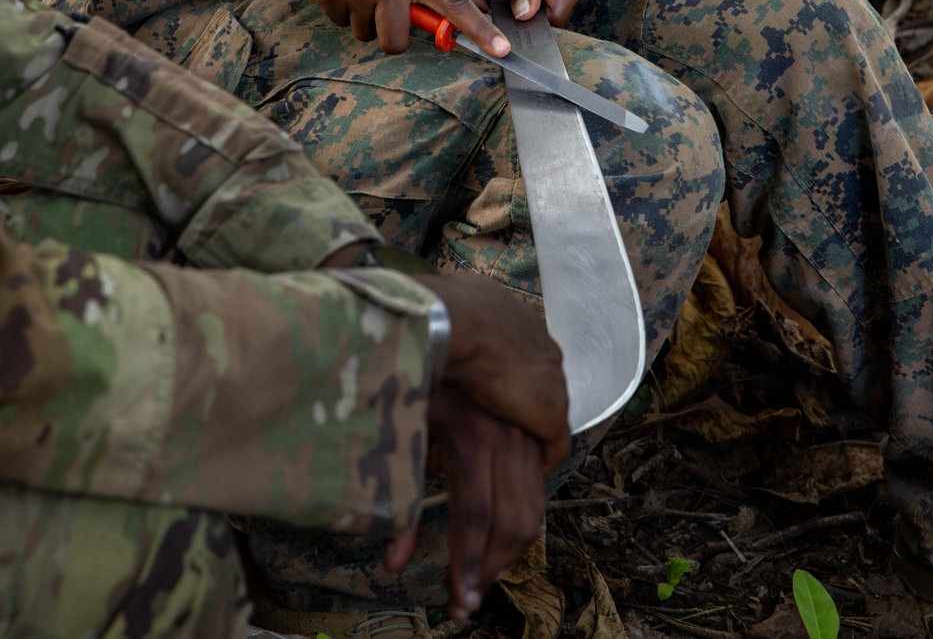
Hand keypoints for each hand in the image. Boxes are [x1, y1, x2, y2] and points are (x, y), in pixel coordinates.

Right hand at [305, 0, 509, 57]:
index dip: (478, 31)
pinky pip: (338, 21)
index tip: (501, 51)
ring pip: (363, 32)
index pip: (455, 5)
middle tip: (386, 10)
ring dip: (364, 17)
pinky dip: (340, 7)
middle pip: (396, 41)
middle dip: (392, 34)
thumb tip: (438, 22)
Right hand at [382, 270, 568, 616]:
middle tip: (470, 597)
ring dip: (475, 564)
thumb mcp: (457, 385)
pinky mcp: (473, 429)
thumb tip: (435, 465)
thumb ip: (458, 425)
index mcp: (521, 413)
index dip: (510, 533)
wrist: (431, 306)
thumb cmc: (433, 337)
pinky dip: (447, 540)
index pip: (529, 490)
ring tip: (457, 600)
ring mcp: (499, 426)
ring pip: (498, 515)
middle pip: (522, 512)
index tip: (488, 562)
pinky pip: (467, 501)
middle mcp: (517, 423)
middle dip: (496, 561)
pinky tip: (411, 563)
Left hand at [385, 390, 547, 618]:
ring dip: (508, 554)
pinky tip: (499, 543)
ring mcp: (526, 433)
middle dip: (490, 568)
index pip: (475, 513)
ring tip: (481, 580)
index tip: (459, 601)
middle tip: (465, 601)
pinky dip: (522, 523)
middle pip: (511, 519)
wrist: (449, 332)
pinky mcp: (535, 434)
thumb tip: (394, 561)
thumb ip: (402, 502)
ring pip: (532, 510)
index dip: (469, 562)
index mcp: (472, 434)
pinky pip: (538, 490)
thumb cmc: (417, 382)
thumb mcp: (405, 436)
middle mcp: (507, 436)